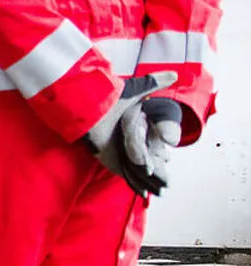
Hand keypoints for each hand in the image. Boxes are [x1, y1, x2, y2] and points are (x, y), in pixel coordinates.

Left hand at [83, 71, 178, 196]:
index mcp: (137, 127)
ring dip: (153, 177)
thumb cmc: (111, 99)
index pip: (155, 143)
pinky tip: (147, 192)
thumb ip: (155, 83)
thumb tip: (175, 73)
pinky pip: (129, 177)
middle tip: (165, 167)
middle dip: (159, 165)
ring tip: (163, 185)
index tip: (167, 153)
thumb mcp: (137, 90)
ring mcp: (122, 153)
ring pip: (143, 169)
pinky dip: (138, 185)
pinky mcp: (113, 163)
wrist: (91, 110)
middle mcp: (130, 141)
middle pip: (151, 158)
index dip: (162, 149)